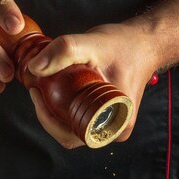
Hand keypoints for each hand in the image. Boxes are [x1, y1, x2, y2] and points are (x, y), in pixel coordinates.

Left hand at [28, 21, 157, 147]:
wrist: (144, 43)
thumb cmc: (124, 45)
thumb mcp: (93, 44)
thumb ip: (64, 51)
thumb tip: (34, 68)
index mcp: (117, 124)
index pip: (70, 135)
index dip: (47, 118)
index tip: (36, 93)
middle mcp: (114, 130)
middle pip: (67, 134)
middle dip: (47, 113)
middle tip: (36, 88)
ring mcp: (109, 126)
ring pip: (71, 128)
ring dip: (53, 111)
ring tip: (43, 88)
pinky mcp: (105, 118)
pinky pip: (78, 120)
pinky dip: (63, 108)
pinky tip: (55, 90)